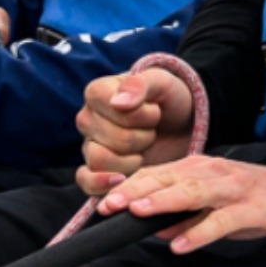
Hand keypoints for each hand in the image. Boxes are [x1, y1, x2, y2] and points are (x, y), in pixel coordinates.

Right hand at [75, 68, 193, 194]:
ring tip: (145, 148)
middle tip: (153, 129)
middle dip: (144, 136)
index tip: (155, 108)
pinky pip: (85, 181)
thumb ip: (140, 85)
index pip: (112, 107)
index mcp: (97, 93)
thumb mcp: (162, 83)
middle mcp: (87, 119)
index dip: (141, 113)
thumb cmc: (168, 100)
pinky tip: (121, 180)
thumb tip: (118, 103)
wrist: (180, 125)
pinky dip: (101, 183)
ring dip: (133, 159)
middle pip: (113, 138)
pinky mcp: (95, 171)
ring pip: (100, 160)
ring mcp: (89, 146)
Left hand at [96, 156, 265, 253]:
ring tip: (138, 213)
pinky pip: (223, 221)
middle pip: (167, 179)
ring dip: (163, 202)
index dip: (127, 186)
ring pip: (192, 192)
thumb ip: (184, 216)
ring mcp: (233, 189)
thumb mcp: (215, 206)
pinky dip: (200, 232)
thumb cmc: (255, 199)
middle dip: (135, 191)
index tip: (101, 202)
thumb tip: (153, 230)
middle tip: (108, 205)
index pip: (155, 174)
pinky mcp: (253, 208)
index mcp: (198, 168)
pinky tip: (181, 245)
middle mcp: (212, 172)